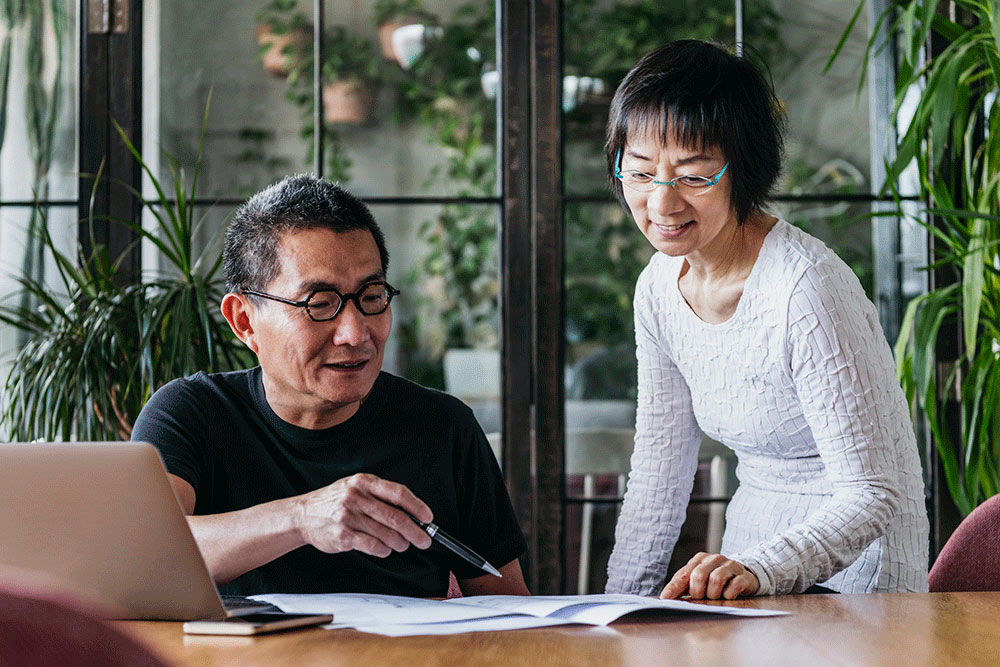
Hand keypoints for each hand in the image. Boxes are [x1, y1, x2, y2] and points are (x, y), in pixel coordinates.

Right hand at [293, 473, 433, 557]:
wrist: (303, 515)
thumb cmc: (334, 501)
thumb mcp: (355, 488)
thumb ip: (380, 496)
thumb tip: (412, 514)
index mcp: (363, 482)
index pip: (398, 493)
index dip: (417, 507)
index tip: (428, 518)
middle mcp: (356, 497)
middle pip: (396, 517)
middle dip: (415, 532)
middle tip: (424, 540)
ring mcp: (348, 517)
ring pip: (387, 535)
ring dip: (400, 543)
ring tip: (402, 545)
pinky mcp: (343, 536)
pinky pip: (374, 546)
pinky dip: (385, 550)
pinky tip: (385, 549)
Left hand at [660, 552, 758, 599]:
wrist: (744, 576)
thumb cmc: (715, 580)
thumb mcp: (699, 580)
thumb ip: (683, 586)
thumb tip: (665, 597)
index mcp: (699, 560)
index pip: (683, 574)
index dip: (674, 587)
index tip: (665, 598)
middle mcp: (714, 559)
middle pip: (699, 575)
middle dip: (698, 592)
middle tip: (701, 598)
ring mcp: (730, 565)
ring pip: (716, 579)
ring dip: (713, 594)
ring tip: (715, 597)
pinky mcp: (743, 575)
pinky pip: (734, 585)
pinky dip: (729, 594)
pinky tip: (728, 596)